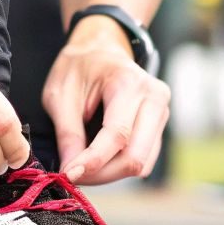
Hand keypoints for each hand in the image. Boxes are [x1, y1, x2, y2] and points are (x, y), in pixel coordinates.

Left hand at [44, 18, 170, 184]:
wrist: (101, 49)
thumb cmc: (78, 67)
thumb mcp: (60, 94)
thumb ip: (68, 134)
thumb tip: (72, 172)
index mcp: (129, 82)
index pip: (118, 135)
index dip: (93, 161)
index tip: (68, 175)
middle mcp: (154, 98)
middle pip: (136, 156)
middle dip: (103, 173)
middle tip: (73, 174)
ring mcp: (162, 112)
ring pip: (142, 163)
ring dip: (111, 174)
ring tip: (83, 166)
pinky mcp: (160, 127)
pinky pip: (144, 159)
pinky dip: (119, 167)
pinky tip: (99, 160)